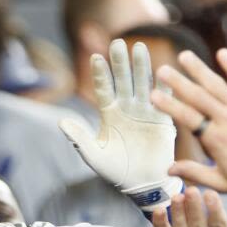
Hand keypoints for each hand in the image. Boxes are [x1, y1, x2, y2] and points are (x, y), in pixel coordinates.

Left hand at [60, 38, 180, 211]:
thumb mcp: (93, 155)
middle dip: (120, 62)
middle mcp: (127, 108)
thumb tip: (61, 121)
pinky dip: (164, 86)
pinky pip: (164, 99)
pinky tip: (164, 70)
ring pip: (143, 83)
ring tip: (139, 47)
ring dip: (141, 66)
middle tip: (118, 42)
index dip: (100, 73)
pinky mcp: (164, 119)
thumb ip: (78, 138)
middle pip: (123, 80)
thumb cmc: (115, 171)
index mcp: (109, 114)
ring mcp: (146, 111)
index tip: (95, 57)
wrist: (142, 184)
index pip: (103, 88)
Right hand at [151, 48, 226, 192]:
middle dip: (179, 82)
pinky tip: (221, 53)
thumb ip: (195, 173)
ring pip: (218, 85)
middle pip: (199, 97)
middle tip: (162, 70)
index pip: (188, 118)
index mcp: (216, 139)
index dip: (170, 106)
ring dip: (200, 70)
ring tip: (184, 56)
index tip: (153, 96)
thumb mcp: (222, 182)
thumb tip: (169, 170)